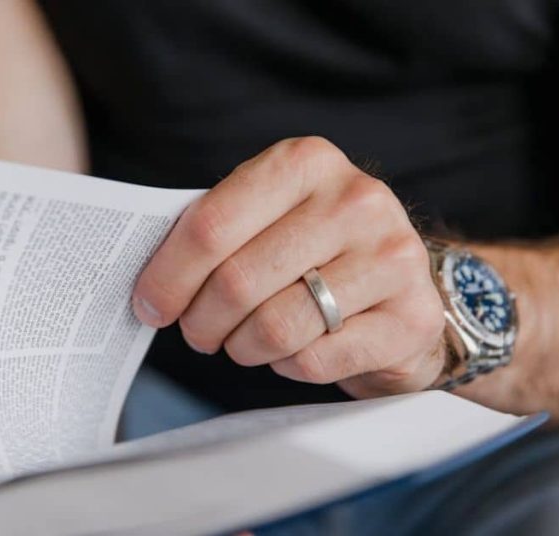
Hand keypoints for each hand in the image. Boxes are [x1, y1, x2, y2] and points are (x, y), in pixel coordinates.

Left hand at [131, 137, 446, 397]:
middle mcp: (354, 200)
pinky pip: (314, 359)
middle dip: (201, 322)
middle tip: (197, 333)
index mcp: (305, 162)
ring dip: (242, 348)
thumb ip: (213, 232)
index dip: (168, 275)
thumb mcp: (266, 217)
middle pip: (237, 282)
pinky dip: (288, 366)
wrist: (403, 289)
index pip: (210, 225)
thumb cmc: (312, 252)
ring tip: (242, 343)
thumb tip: (148, 285)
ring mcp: (390, 257)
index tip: (149, 305)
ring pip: (275, 327)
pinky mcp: (410, 317)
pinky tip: (292, 350)